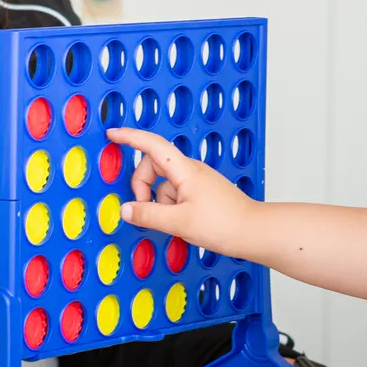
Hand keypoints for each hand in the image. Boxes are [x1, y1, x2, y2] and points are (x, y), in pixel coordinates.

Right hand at [107, 127, 263, 259]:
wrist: (254, 232)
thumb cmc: (223, 224)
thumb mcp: (179, 222)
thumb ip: (149, 215)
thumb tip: (126, 209)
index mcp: (185, 170)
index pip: (152, 145)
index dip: (130, 137)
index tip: (112, 134)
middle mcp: (191, 170)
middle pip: (154, 165)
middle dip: (142, 185)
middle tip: (143, 209)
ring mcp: (197, 180)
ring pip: (164, 183)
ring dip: (158, 200)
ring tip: (173, 221)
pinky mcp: (202, 191)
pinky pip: (175, 192)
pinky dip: (169, 205)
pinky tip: (180, 221)